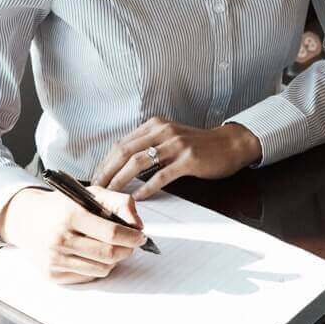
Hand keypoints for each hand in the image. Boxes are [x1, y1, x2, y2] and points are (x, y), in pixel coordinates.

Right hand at [0, 186, 145, 283]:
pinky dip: (97, 267)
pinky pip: (88, 277)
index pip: (111, 233)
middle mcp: (60, 239)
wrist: (28, 219)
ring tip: (112, 247)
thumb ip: (121, 203)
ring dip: (114, 260)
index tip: (141, 236)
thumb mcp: (92, 193)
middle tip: (132, 244)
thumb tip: (138, 226)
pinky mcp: (51, 275)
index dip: (132, 237)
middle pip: (108, 255)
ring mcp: (54, 260)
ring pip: (101, 269)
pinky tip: (93, 254)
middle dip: (127, 250)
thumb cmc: (65, 205)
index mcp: (71, 215)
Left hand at [92, 118, 262, 198]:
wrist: (229, 144)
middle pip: (125, 152)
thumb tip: (121, 166)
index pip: (121, 144)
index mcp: (155, 125)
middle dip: (106, 172)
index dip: (105, 162)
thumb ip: (149, 146)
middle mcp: (163, 131)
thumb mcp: (170, 138)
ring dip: (120, 181)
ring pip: (139, 163)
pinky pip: (161, 175)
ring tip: (111, 196)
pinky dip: (146, 188)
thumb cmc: (198, 145)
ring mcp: (176, 144)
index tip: (95, 179)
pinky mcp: (188, 159)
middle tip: (96, 190)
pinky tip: (138, 198)